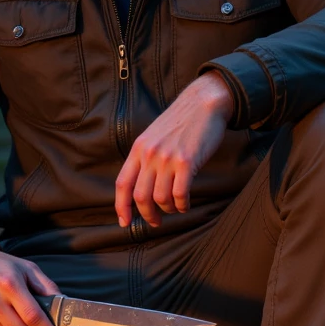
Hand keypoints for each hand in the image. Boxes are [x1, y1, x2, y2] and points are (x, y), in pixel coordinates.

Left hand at [115, 72, 233, 227]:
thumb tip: (141, 187)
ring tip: (175, 207)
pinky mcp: (187, 161)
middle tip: (156, 221)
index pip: (122, 183)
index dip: (121, 206)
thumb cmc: (180, 123)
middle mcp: (150, 154)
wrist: (203, 103)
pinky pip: (180, 194)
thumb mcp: (154, 136)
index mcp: (139, 149)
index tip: (125, 222)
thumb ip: (146, 158)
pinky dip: (182, 205)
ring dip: (168, 209)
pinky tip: (186, 204)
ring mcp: (167, 158)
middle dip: (147, 215)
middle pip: (140, 196)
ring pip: (160, 198)